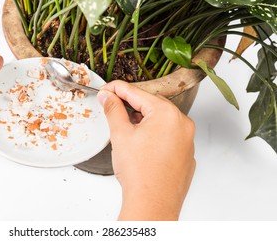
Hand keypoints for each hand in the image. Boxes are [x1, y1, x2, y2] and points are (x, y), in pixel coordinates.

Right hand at [97, 80, 195, 219]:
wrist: (153, 205)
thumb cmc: (140, 173)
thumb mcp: (121, 134)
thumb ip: (114, 110)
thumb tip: (108, 97)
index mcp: (167, 114)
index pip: (138, 93)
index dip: (117, 89)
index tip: (106, 90)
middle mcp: (183, 124)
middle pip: (152, 105)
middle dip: (131, 105)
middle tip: (112, 106)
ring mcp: (187, 141)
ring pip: (161, 121)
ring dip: (143, 120)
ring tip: (126, 129)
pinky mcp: (186, 155)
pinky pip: (169, 136)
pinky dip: (155, 135)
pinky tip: (141, 145)